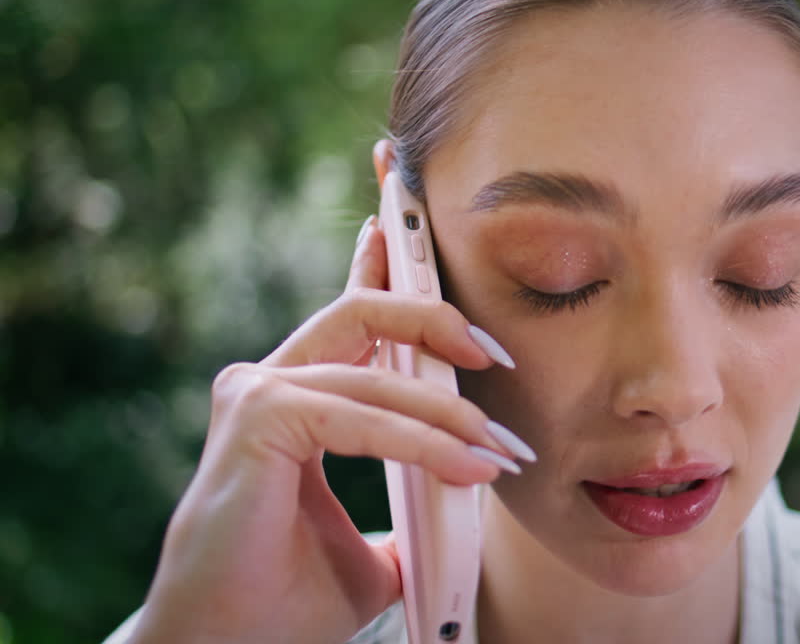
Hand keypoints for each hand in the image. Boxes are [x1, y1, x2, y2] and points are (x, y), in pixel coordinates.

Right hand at [128, 216, 528, 643]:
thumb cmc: (290, 601)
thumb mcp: (377, 543)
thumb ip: (410, 507)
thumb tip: (469, 498)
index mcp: (297, 398)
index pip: (353, 320)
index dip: (390, 271)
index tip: (430, 241)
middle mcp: (270, 382)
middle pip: (365, 312)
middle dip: (436, 314)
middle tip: (496, 356)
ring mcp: (257, 394)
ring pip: (376, 371)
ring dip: (449, 410)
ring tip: (500, 451)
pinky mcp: (256, 418)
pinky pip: (361, 414)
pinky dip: (422, 440)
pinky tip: (466, 465)